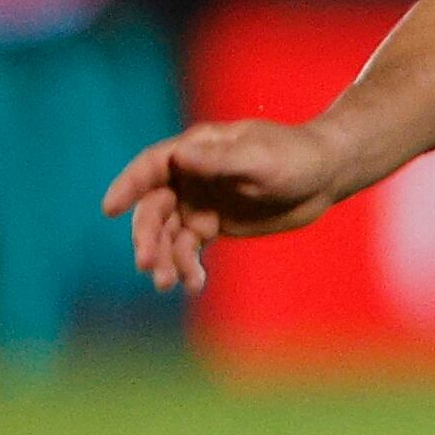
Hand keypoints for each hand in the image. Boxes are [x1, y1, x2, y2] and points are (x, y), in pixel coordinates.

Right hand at [103, 119, 355, 292]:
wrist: (325, 175)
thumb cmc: (295, 157)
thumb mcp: (260, 159)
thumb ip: (221, 161)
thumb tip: (180, 157)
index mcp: (195, 150)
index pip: (151, 167)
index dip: (128, 186)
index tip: (109, 208)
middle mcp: (189, 176)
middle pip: (154, 208)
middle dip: (148, 237)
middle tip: (147, 264)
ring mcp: (199, 201)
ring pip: (169, 233)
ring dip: (165, 258)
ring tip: (169, 284)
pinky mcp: (213, 224)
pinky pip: (190, 248)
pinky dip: (188, 266)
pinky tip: (194, 284)